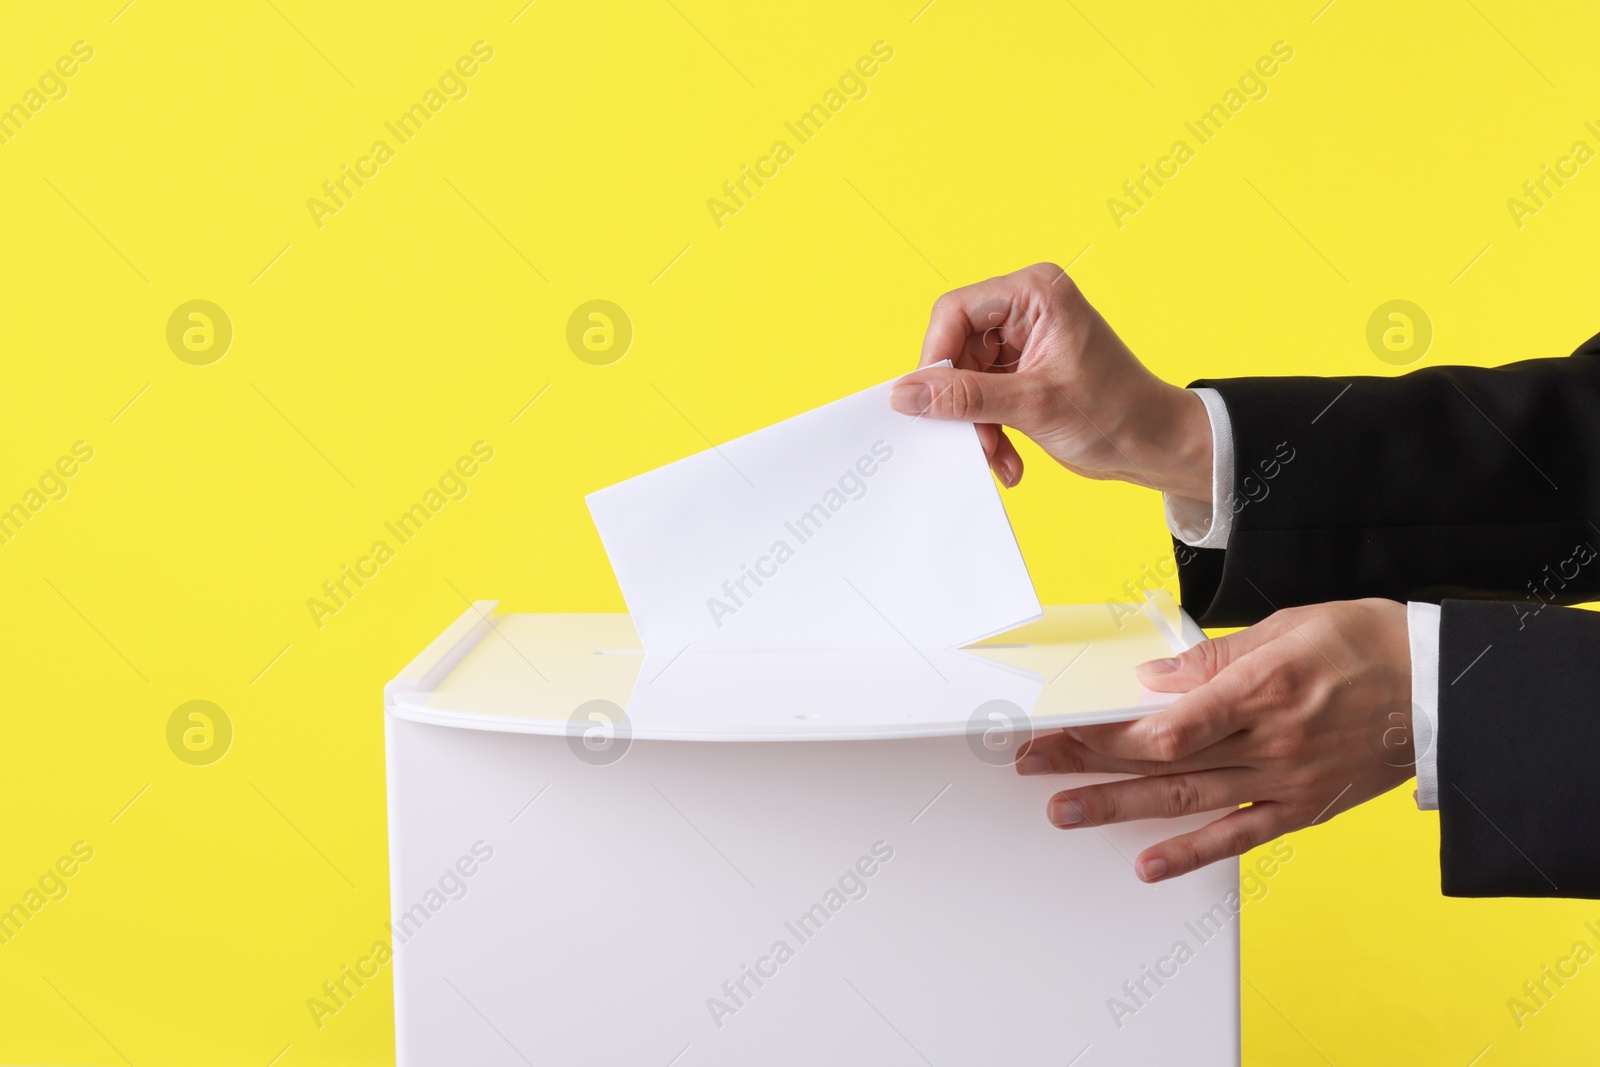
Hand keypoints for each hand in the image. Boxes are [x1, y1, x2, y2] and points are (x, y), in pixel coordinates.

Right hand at [890, 262, 1211, 500]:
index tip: (927, 402)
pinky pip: (983, 396)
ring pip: (966, 378)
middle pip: (957, 347)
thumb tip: (905, 394)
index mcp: (1035, 293)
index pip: (956, 312)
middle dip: (962, 401)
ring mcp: (1024, 342)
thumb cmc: (1117, 412)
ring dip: (976, 424)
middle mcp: (1027, 309)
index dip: (936, 357)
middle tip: (971, 440)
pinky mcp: (1023, 372)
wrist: (1157, 446)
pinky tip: (1008, 457)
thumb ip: (964, 397)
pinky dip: (989, 429)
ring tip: (997, 456)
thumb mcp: (1032, 405)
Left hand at [1015, 599, 1413, 881]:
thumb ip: (1215, 657)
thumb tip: (1155, 676)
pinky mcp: (1302, 807)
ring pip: (1187, 800)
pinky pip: (1239, 836)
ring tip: (1063, 811)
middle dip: (1090, 762)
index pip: (1165, 723)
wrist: (1441, 689)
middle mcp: (1269, 742)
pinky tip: (1147, 865)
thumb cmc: (1366, 643)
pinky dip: (1192, 853)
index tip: (1060, 726)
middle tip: (1034, 765)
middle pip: (1161, 760)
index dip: (1106, 730)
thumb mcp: (1288, 626)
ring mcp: (1285, 780)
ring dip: (1119, 807)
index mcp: (1262, 689)